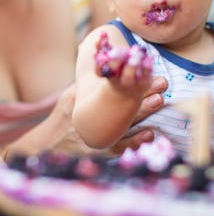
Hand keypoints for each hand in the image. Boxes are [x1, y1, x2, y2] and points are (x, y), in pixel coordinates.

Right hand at [3, 77, 167, 161]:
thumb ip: (89, 84)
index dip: (130, 77)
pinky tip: (150, 134)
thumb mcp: (72, 97)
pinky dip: (135, 141)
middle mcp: (90, 115)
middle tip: (161, 83)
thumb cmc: (65, 118)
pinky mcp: (100, 151)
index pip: (111, 86)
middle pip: (121, 102)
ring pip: (123, 122)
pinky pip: (120, 146)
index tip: (146, 67)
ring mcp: (96, 134)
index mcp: (84, 99)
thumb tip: (106, 64)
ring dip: (143, 111)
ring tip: (159, 101)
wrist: (49, 146)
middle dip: (142, 91)